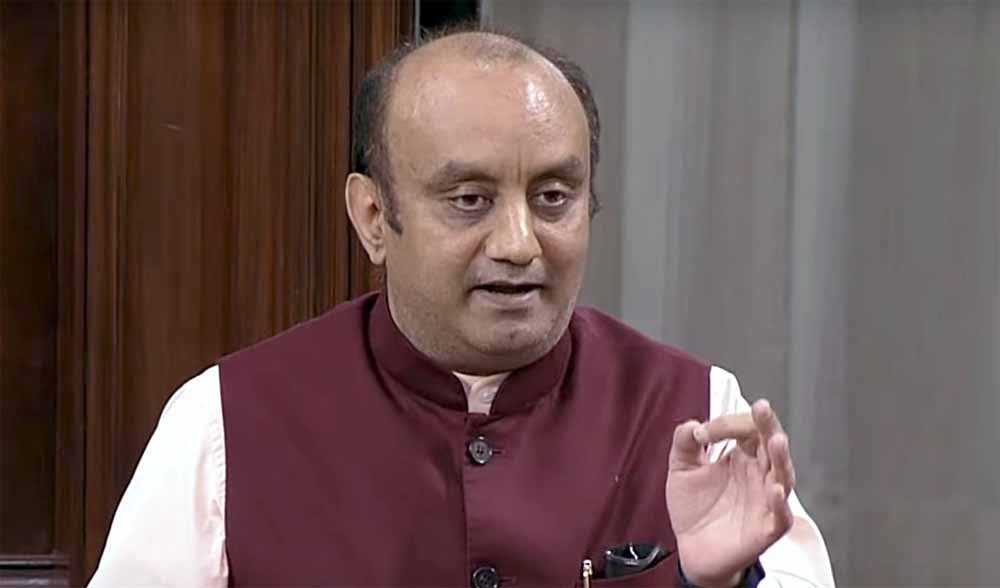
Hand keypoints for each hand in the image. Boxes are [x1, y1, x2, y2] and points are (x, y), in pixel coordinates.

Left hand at [665, 400, 794, 587]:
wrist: (692, 549)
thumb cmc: (695, 508)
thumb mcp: (682, 469)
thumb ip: (684, 443)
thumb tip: (692, 425)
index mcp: (742, 456)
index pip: (746, 428)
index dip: (727, 424)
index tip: (703, 433)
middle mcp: (758, 474)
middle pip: (771, 444)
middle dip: (767, 425)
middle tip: (761, 409)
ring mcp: (765, 500)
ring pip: (783, 475)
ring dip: (781, 457)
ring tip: (776, 441)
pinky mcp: (766, 528)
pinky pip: (781, 516)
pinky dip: (781, 503)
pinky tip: (776, 490)